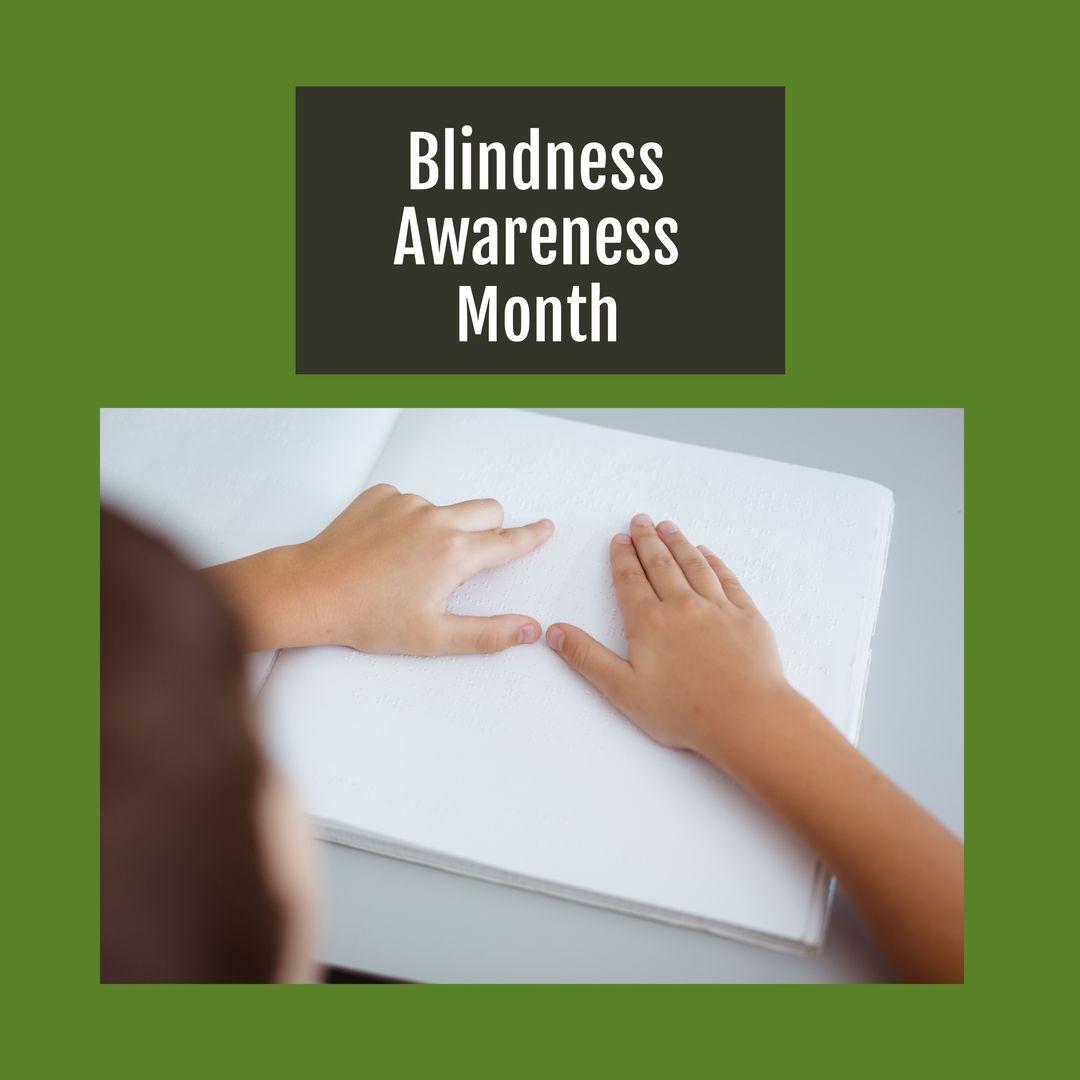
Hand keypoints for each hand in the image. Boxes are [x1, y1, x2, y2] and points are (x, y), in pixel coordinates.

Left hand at [206, 484, 554, 654]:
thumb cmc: (367, 618)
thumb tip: (530, 629)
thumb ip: (489, 634)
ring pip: (446, 507)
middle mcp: (437, 519)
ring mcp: (407, 503)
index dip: (531, 536)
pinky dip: (407, 520)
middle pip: (487, 510)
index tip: (545, 527)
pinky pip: (410, 501)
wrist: (311, 592)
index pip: (508, 541)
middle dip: (489, 529)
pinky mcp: (381, 496)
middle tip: (467, 560)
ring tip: (409, 564)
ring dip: (443, 527)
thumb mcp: (434, 637)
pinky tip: (385, 549)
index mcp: (455, 554)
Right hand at [545, 513, 794, 770]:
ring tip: (668, 526)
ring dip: (678, 543)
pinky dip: (715, 562)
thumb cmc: (683, 711)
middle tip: (640, 520)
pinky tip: (708, 554)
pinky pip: (727, 579)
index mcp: (649, 621)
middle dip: (647, 540)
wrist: (747, 718)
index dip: (622, 557)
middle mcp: (682, 605)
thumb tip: (553, 632)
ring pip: (694, 564)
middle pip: (661, 564)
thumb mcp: (623, 691)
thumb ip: (587, 658)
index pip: (630, 579)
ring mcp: (718, 607)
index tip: (619, 539)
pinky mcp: (747, 616)